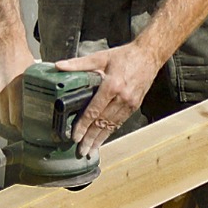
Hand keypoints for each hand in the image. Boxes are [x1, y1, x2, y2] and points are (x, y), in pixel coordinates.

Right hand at [0, 38, 34, 129]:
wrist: (3, 45)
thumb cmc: (20, 58)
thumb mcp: (32, 76)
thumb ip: (35, 91)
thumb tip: (45, 106)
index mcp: (14, 89)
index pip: (15, 118)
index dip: (21, 125)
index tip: (25, 127)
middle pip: (5, 119)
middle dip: (12, 122)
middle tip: (19, 122)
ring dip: (2, 116)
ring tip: (10, 115)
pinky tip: (0, 107)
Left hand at [56, 42, 160, 156]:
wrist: (149, 56)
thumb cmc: (124, 56)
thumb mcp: (100, 57)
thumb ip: (78, 64)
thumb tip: (58, 66)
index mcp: (111, 86)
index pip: (94, 111)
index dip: (83, 125)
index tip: (75, 137)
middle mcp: (121, 98)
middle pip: (102, 123)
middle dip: (90, 138)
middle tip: (81, 151)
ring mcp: (129, 103)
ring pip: (112, 125)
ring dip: (100, 139)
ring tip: (91, 150)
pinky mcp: (134, 105)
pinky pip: (120, 122)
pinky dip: (110, 132)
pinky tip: (103, 138)